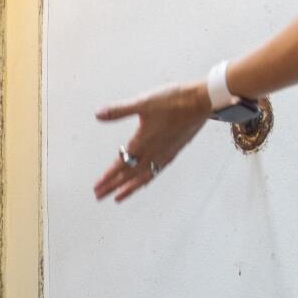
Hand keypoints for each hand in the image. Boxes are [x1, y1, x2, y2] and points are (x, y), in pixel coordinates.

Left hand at [92, 81, 209, 202]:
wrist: (201, 102)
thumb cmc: (173, 100)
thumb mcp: (142, 102)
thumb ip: (119, 110)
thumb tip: (98, 114)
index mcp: (142, 142)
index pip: (120, 165)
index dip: (108, 177)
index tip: (97, 188)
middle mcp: (152, 152)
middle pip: (129, 175)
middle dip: (113, 186)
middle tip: (100, 196)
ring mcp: (164, 154)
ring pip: (143, 177)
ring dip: (129, 188)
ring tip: (119, 197)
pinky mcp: (174, 152)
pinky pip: (157, 172)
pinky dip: (147, 180)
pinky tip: (144, 182)